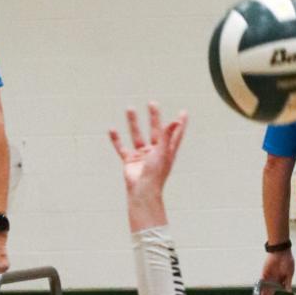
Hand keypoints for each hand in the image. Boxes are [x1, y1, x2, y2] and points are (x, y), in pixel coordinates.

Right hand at [108, 103, 187, 227]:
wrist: (142, 191)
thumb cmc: (156, 173)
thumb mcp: (163, 151)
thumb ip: (167, 135)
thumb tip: (176, 120)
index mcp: (167, 151)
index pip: (175, 134)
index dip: (180, 124)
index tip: (183, 112)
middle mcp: (155, 152)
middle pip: (155, 130)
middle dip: (154, 117)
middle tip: (152, 103)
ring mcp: (142, 156)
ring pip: (137, 135)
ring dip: (133, 122)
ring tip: (129, 108)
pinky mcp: (130, 161)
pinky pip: (121, 147)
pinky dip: (116, 139)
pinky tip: (111, 129)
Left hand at [260, 248, 294, 294]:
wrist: (281, 251)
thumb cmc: (287, 260)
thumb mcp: (290, 272)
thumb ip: (288, 281)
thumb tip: (288, 290)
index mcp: (280, 279)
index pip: (275, 290)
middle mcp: (273, 279)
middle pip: (269, 290)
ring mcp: (268, 276)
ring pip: (265, 287)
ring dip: (264, 294)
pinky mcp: (264, 272)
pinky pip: (262, 280)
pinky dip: (261, 286)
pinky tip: (260, 292)